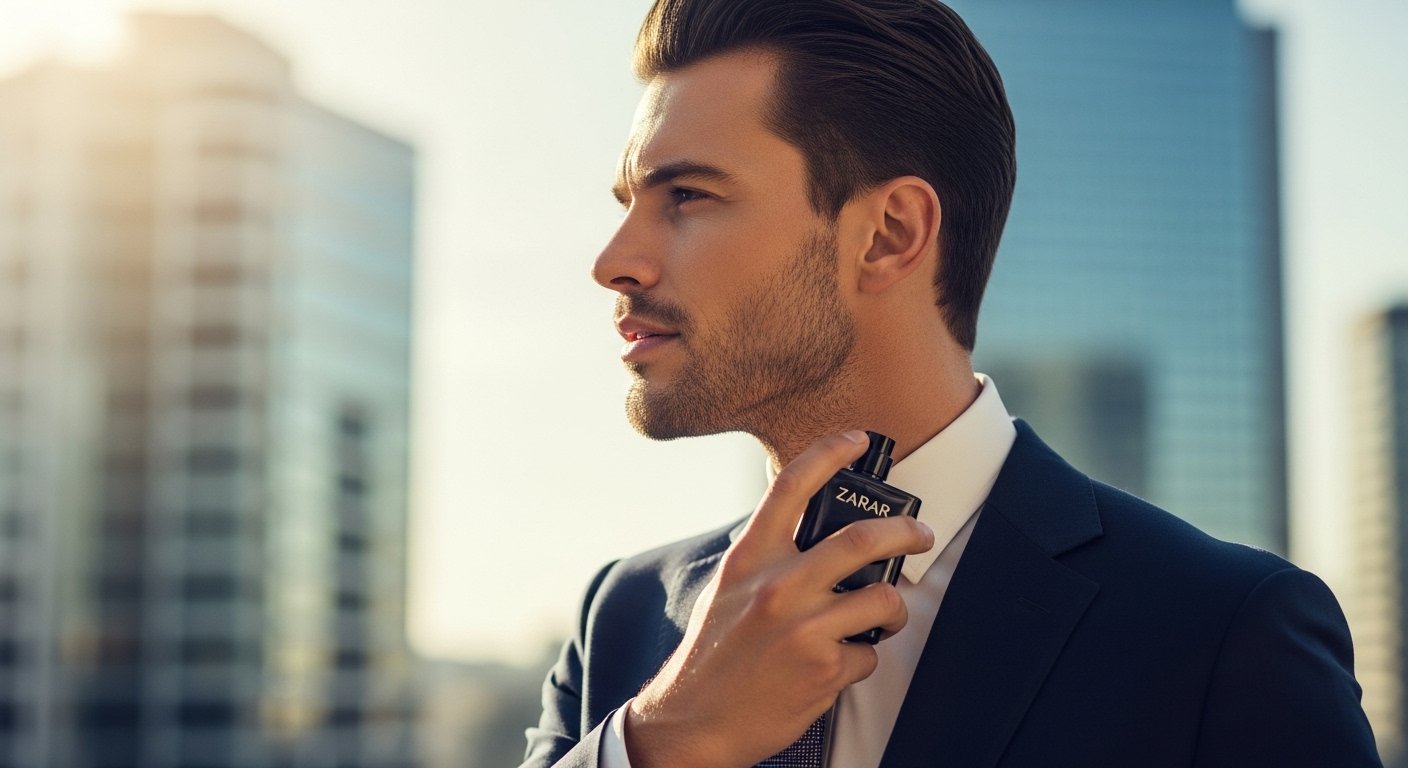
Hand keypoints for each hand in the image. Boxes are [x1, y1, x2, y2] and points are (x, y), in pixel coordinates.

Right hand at [623, 431, 935, 767]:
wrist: (695, 720)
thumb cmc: (714, 654)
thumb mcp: (731, 588)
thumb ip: (771, 559)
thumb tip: (822, 538)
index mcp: (751, 558)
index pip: (792, 486)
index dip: (830, 452)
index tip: (858, 440)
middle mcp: (778, 586)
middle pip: (863, 539)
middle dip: (906, 532)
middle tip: (921, 534)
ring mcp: (804, 627)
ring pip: (882, 598)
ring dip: (892, 608)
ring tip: (883, 615)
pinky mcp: (824, 668)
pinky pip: (869, 654)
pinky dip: (861, 659)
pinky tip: (837, 664)